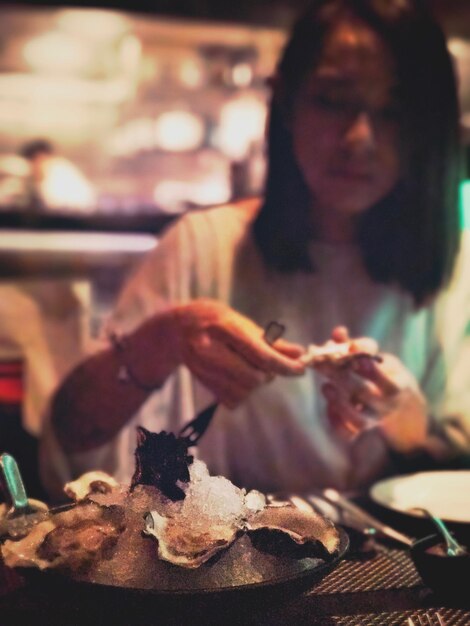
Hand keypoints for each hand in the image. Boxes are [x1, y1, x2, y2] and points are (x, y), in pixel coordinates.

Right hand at [169, 299, 304, 406]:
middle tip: (266, 362)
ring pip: (245, 391)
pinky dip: (243, 392)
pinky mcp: (203, 384)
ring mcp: (204, 369)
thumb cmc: (214, 320)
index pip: (259, 353)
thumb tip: (299, 353)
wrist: (175, 330)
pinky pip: (234, 400)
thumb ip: (270, 340)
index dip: (283, 365)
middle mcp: (210, 350)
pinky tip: (236, 376)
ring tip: (248, 366)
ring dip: (256, 383)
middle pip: (253, 378)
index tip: (301, 369)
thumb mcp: (240, 322)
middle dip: (268, 374)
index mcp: (223, 327)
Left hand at [322, 329, 427, 452]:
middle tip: (324, 363)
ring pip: (358, 420)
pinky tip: (328, 406)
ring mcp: (373, 419)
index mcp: (396, 386)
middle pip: (366, 395)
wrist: (395, 402)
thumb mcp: (377, 357)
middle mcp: (386, 406)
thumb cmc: (382, 372)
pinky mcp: (359, 429)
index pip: (389, 383)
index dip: (371, 371)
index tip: (353, 354)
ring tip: (326, 387)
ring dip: (339, 403)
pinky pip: (347, 433)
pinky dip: (335, 422)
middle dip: (343, 378)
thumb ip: (358, 345)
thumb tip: (338, 332)